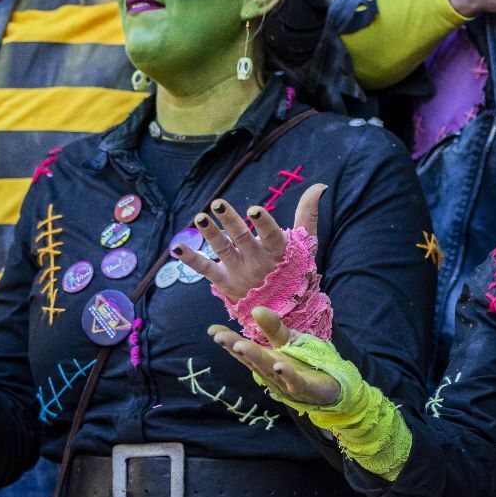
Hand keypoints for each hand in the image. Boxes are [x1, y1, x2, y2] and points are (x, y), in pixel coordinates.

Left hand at [173, 184, 325, 302]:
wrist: (283, 311)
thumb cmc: (294, 270)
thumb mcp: (304, 243)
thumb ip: (308, 214)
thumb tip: (319, 185)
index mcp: (279, 252)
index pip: (272, 236)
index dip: (263, 224)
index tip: (254, 210)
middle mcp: (258, 263)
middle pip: (243, 240)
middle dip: (230, 221)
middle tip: (217, 203)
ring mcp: (239, 273)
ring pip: (224, 250)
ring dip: (211, 234)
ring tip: (199, 217)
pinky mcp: (224, 282)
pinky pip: (205, 269)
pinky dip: (190, 259)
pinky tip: (176, 247)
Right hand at [209, 307, 339, 405]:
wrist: (334, 385)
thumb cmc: (306, 363)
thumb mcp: (290, 341)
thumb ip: (274, 328)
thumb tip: (256, 309)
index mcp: (267, 359)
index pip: (244, 350)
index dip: (228, 341)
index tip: (212, 330)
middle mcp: (272, 372)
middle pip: (252, 360)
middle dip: (236, 348)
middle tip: (220, 337)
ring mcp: (286, 383)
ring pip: (269, 370)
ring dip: (255, 358)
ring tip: (241, 345)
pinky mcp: (305, 389)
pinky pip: (294, 382)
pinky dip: (286, 375)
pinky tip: (279, 366)